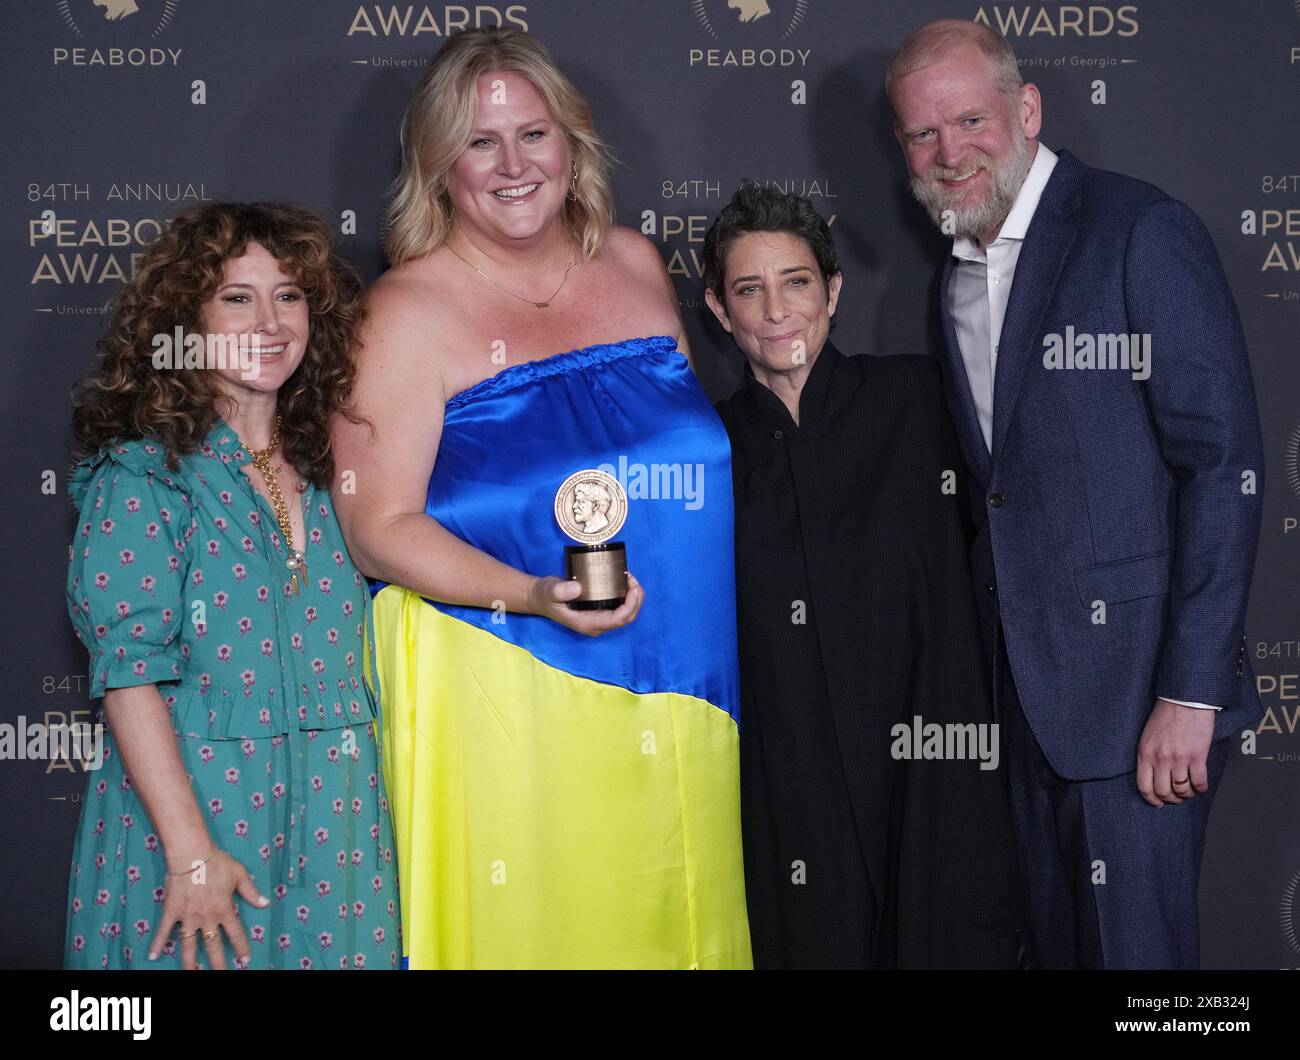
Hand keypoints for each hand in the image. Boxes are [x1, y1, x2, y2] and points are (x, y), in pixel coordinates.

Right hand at [147, 848, 268, 968]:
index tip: (244, 961)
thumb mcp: (240, 874)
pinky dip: (157, 944)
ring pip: (189, 945)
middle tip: (222, 974)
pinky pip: (164, 931)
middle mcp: (206, 917)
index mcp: (224, 909)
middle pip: (212, 945)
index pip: (235, 934)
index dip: (241, 948)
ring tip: (192, 974)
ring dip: (190, 962)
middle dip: (218, 963)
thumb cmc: (217, 862)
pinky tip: (152, 956)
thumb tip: (265, 904)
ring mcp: (187, 917)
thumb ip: (251, 892)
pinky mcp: (171, 912)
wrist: (191, 854)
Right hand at [528, 572, 644, 635]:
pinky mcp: (599, 612)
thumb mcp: (550, 590)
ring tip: (630, 578)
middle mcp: (596, 625)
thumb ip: (560, 590)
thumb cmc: (545, 595)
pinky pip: (620, 608)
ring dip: (633, 597)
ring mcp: (598, 620)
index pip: (617, 619)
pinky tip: (624, 582)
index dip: (630, 605)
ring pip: (626, 614)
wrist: (540, 598)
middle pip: (627, 618)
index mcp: (587, 623)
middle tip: (632, 579)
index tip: (632, 587)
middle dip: (635, 600)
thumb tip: (578, 588)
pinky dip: (627, 596)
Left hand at [1135, 697, 1214, 807]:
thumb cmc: (1165, 716)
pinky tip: (1201, 787)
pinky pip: (1199, 782)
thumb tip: (1152, 775)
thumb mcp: (1147, 736)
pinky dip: (1201, 788)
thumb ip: (1148, 755)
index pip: (1144, 786)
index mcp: (1145, 753)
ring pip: (1182, 790)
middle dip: (1170, 799)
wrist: (1184, 701)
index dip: (1151, 799)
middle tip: (1176, 798)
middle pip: (1163, 792)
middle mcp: (1160, 759)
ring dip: (1186, 795)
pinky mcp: (1197, 757)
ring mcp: (1179, 759)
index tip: (1157, 803)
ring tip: (1188, 792)